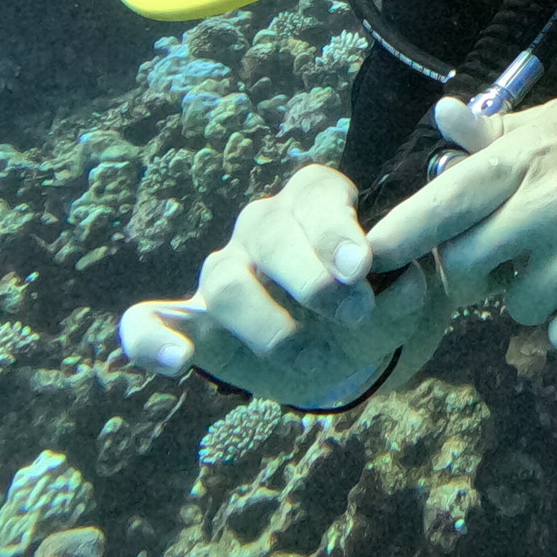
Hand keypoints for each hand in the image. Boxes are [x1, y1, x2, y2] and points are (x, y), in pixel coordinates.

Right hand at [117, 162, 438, 406]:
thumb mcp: (397, 306)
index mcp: (316, 202)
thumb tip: (409, 285)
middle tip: (353, 311)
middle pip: (265, 230)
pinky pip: (147, 320)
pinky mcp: (191, 321)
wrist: (341, 354)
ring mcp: (223, 271)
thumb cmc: (371, 312)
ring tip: (309, 356)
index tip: (359, 268)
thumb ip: (403, 298)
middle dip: (309, 275)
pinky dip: (152, 339)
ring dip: (267, 321)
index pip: (314, 195)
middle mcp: (263, 227)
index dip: (334, 229)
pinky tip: (176, 361)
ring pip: (223, 279)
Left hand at [363, 91, 556, 353]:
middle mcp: (550, 202)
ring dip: (533, 297)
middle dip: (475, 273)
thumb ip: (499, 134)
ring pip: (516, 309)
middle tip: (508, 255)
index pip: (442, 202)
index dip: (397, 236)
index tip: (364, 259)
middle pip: (464, 268)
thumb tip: (444, 116)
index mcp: (528, 156)